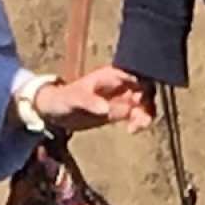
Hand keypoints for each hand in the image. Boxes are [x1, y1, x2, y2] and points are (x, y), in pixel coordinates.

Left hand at [33, 66, 155, 135]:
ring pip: (144, 102)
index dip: (145, 85)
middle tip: (139, 120)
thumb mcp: (74, 99)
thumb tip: (107, 109)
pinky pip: (136, 114)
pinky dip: (139, 122)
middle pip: (145, 89)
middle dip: (147, 103)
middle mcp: (120, 83)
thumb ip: (90, 102)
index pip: (137, 74)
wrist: (56, 113)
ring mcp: (121, 97)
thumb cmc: (64, 99)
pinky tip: (131, 130)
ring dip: (145, 115)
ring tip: (134, 128)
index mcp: (112, 74)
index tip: (141, 101)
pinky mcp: (119, 111)